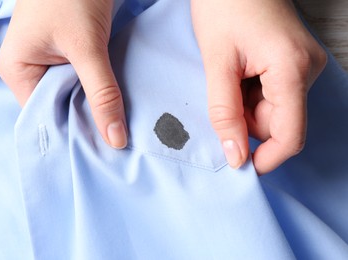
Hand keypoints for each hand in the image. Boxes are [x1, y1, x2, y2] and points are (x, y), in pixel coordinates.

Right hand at [0, 0, 126, 148]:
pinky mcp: (70, 56)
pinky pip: (84, 83)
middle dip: (86, 122)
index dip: (72, 133)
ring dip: (95, 107)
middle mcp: (31, 71)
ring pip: (74, 97)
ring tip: (118, 129)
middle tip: (116, 144)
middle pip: (60, 109)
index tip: (101, 150)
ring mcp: (50, 64)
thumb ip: (102, 93)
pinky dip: (99, 92)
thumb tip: (115, 139)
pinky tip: (116, 105)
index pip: (44, 117)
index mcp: (19, 72)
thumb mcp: (87, 47)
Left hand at [191, 0, 326, 173]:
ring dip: (246, 106)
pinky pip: (274, 95)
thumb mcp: (217, 62)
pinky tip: (239, 72)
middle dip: (245, 121)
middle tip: (223, 92)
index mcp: (292, 69)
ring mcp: (304, 65)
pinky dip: (251, 94)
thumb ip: (224, 113)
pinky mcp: (294, 63)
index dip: (267, 158)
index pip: (290, 135)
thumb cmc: (224, 6)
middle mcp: (307, 69)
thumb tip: (235, 156)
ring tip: (230, 74)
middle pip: (278, 123)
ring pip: (274, 111)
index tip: (241, 166)